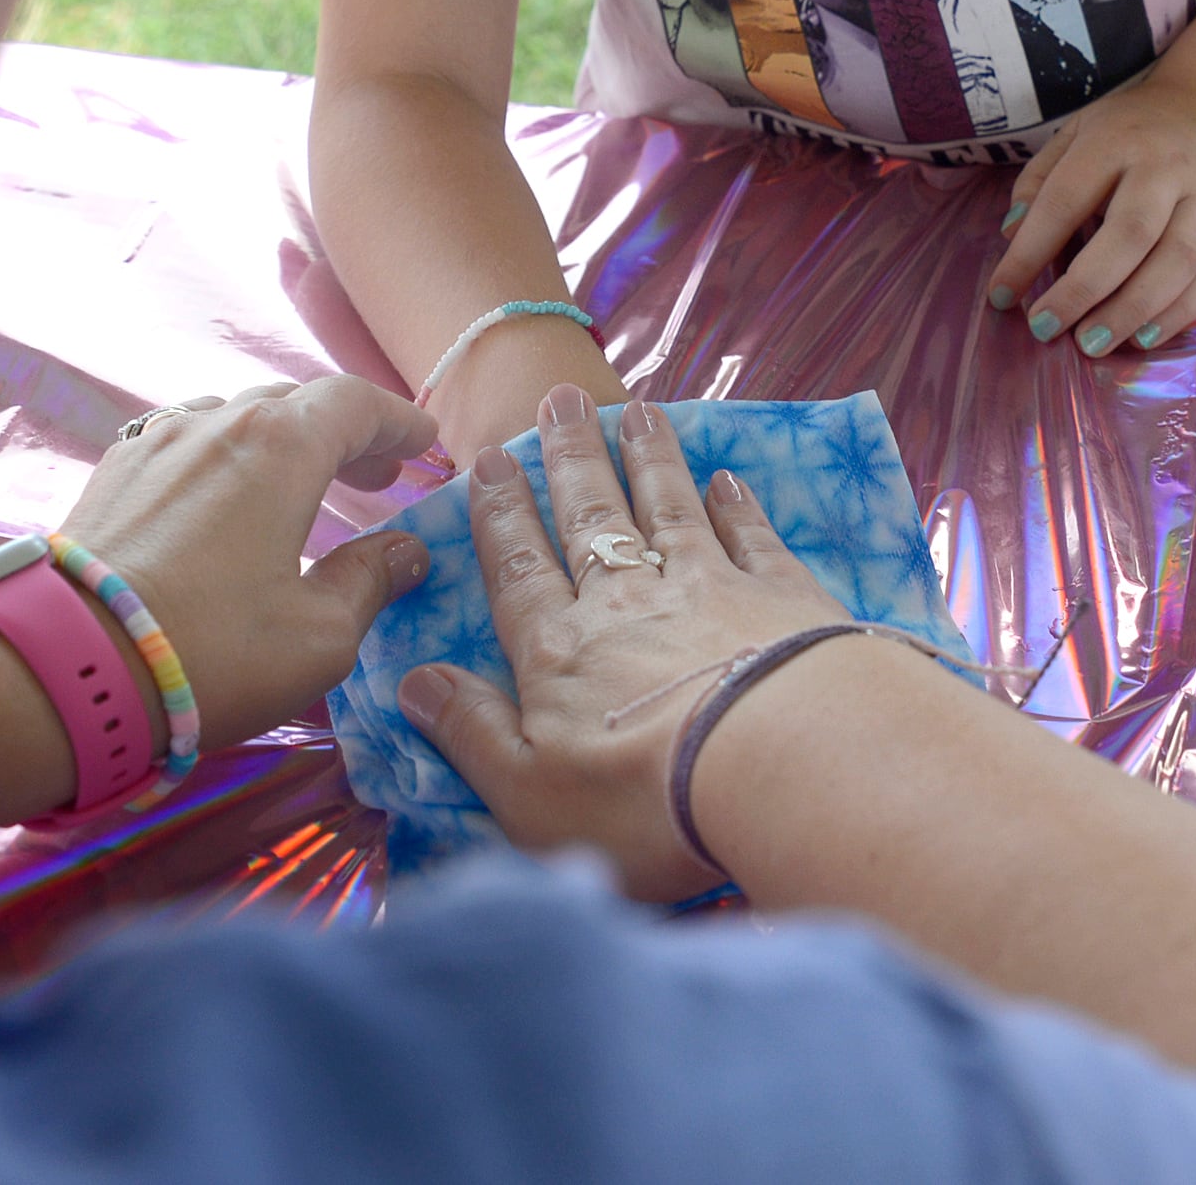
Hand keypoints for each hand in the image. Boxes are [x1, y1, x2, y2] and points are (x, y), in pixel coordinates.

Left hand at [59, 376, 436, 750]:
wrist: (67, 665)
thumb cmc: (210, 651)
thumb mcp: (318, 636)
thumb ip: (370, 582)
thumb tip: (407, 550)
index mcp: (280, 445)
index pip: (355, 403)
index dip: (397, 421)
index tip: (424, 443)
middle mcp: (217, 421)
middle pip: (295, 403)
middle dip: (343, 433)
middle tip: (374, 478)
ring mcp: (156, 442)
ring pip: (234, 419)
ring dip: (279, 444)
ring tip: (298, 490)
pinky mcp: (112, 473)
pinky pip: (185, 444)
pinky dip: (224, 459)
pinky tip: (221, 505)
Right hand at [391, 387, 846, 901]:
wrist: (781, 764)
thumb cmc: (643, 799)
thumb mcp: (529, 795)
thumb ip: (471, 734)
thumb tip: (414, 680)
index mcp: (560, 650)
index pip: (520, 569)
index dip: (501, 514)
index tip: (490, 457)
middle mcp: (627, 601)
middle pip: (591, 516)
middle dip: (570, 457)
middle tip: (559, 397)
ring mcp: (708, 587)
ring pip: (668, 508)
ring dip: (649, 458)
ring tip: (636, 409)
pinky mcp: (780, 596)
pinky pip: (750, 537)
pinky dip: (738, 507)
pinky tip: (728, 479)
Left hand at [988, 71, 1195, 355]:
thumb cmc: (1132, 129)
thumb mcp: (1076, 132)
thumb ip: (1039, 180)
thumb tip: (1012, 234)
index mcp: (1115, 142)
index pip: (1065, 200)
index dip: (1030, 252)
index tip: (1001, 295)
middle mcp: (1166, 170)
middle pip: (1130, 234)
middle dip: (1085, 288)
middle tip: (1046, 327)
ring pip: (1178, 260)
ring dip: (1133, 309)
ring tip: (1092, 343)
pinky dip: (1177, 314)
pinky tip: (1142, 338)